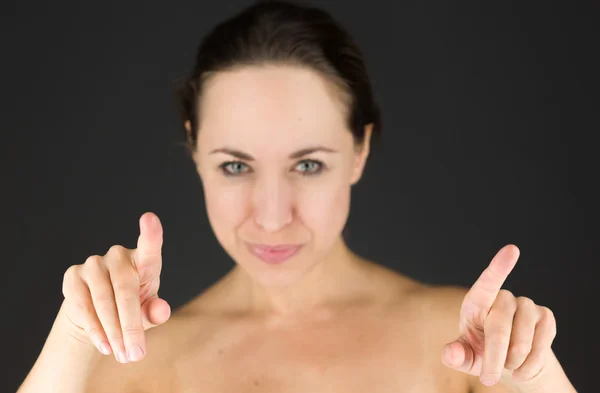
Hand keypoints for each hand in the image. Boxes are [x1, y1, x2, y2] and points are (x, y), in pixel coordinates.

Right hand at [61, 212, 170, 363]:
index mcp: (144, 260)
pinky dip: (95, 329)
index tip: (149, 218)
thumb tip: (161, 310)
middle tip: (136, 354)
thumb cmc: (132, 307)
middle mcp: (118, 256)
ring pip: (103, 301)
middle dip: (130, 326)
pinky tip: (104, 345)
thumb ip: (156, 311)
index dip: (150, 233)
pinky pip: (83, 306)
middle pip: (125, 289)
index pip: (149, 246)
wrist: (98, 314)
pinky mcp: (73, 276)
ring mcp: (93, 263)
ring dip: (112, 332)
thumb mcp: (148, 311)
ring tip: (122, 354)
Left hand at [441, 244, 556, 386]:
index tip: (512, 249)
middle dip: (494, 357)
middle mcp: (502, 298)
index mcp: (477, 302)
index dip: (499, 266)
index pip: (487, 281)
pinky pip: (542, 344)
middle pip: (499, 326)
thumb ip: (455, 355)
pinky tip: (523, 366)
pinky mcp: (546, 317)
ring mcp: (526, 305)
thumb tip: (450, 354)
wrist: (510, 364)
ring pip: (522, 339)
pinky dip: (531, 363)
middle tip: (488, 379)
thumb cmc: (480, 354)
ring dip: (513, 362)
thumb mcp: (465, 357)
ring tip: (507, 367)